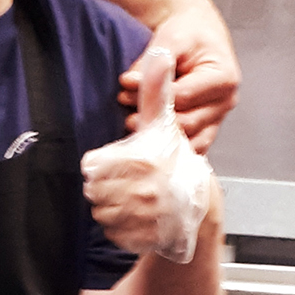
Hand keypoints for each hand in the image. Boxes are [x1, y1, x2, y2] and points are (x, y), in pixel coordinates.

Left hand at [84, 45, 214, 264]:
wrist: (200, 205)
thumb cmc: (177, 161)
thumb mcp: (165, 124)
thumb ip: (157, 92)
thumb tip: (161, 55)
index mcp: (146, 159)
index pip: (94, 167)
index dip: (103, 166)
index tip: (120, 166)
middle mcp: (148, 189)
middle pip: (95, 191)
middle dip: (105, 188)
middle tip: (124, 184)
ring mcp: (148, 217)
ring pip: (102, 214)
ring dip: (111, 209)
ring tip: (131, 200)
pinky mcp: (147, 238)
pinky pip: (114, 234)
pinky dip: (119, 229)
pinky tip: (136, 219)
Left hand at [118, 0, 236, 153]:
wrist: (197, 33)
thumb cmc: (188, 33)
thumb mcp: (171, 38)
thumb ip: (152, 62)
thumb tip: (130, 83)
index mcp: (224, 78)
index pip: (184, 97)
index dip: (152, 97)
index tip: (125, 90)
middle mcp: (225, 102)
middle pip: (186, 123)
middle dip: (153, 118)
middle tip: (126, 109)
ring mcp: (217, 119)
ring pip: (188, 142)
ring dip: (159, 136)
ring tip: (135, 121)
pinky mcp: (206, 129)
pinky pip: (189, 148)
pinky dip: (168, 146)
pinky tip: (148, 135)